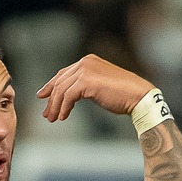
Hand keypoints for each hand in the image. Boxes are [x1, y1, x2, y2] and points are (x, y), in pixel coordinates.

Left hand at [36, 54, 153, 123]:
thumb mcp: (99, 86)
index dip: (51, 85)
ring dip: (55, 106)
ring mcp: (85, 70)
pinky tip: (63, 117)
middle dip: (51, 99)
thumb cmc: (122, 95)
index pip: (63, 73)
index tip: (42, 96)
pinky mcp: (86, 81)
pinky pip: (68, 96)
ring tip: (53, 119)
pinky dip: (64, 108)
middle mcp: (85, 62)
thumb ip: (85, 86)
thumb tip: (69, 96)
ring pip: (61, 90)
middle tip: (46, 114)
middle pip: (60, 81)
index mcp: (88, 61)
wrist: (138, 96)